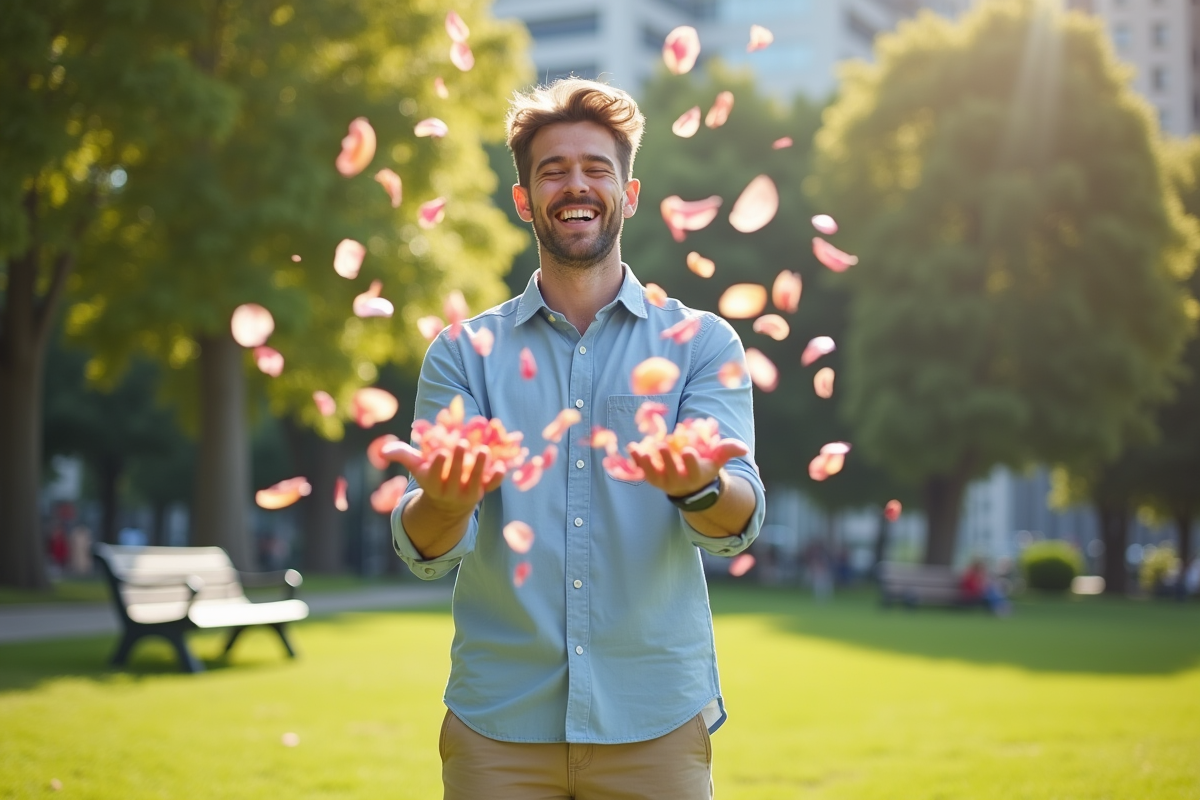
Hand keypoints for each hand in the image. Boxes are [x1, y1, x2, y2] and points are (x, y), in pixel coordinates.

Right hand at [384, 440, 505, 514]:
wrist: (448, 504)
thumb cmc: (431, 476)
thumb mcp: (416, 466)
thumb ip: (401, 455)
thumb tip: (383, 450)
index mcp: (432, 483)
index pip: (434, 474)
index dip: (437, 465)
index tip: (441, 452)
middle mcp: (450, 491)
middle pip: (455, 477)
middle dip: (459, 461)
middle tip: (463, 443)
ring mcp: (467, 493)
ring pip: (475, 482)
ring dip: (480, 467)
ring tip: (484, 450)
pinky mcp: (482, 492)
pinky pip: (491, 487)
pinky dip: (496, 479)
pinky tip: (502, 466)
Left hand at [628, 438, 747, 497]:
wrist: (689, 486)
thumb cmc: (704, 467)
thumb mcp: (717, 460)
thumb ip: (728, 451)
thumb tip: (743, 448)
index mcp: (696, 475)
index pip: (693, 469)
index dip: (690, 461)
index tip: (688, 451)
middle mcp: (678, 480)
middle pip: (672, 471)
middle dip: (667, 460)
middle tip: (662, 446)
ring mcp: (663, 480)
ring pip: (654, 474)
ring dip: (647, 464)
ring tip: (642, 452)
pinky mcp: (651, 478)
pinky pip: (642, 471)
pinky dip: (636, 461)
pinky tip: (631, 448)